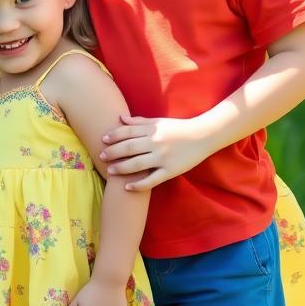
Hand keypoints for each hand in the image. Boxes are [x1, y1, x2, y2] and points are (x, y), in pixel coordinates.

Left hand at [100, 115, 214, 189]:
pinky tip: (127, 187)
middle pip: (129, 148)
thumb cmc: (178, 128)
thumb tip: (120, 118)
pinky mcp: (170, 170)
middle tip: (101, 156)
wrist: (203, 136)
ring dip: (121, 168)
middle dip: (113, 152)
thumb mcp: (159, 122)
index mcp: (152, 130)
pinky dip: (139, 184)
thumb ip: (139, 122)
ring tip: (110, 170)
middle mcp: (156, 143)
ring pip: (137, 164)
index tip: (103, 140)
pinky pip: (152, 179)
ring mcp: (163, 157)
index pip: (128, 132)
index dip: (114, 135)